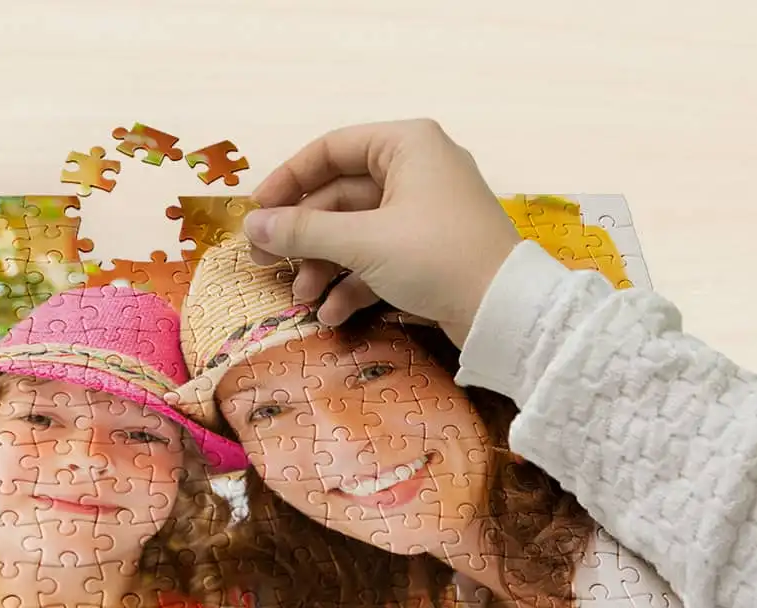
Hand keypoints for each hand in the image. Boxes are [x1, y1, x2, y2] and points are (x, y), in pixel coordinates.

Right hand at [243, 119, 520, 346]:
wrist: (505, 312)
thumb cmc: (437, 257)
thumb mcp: (363, 242)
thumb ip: (303, 231)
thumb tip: (251, 226)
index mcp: (406, 145)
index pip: (331, 148)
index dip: (288, 180)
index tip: (256, 214)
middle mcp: (416, 169)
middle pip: (339, 195)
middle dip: (304, 237)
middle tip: (266, 266)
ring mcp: (424, 212)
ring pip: (356, 230)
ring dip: (324, 265)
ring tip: (303, 299)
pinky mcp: (429, 250)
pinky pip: (378, 256)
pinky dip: (353, 282)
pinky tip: (332, 313)